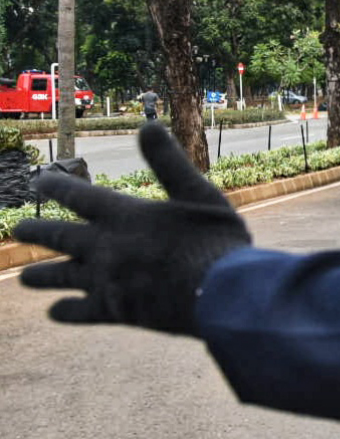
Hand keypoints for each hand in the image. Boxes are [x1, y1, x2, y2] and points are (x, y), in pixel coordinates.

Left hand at [16, 123, 250, 335]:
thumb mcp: (199, 193)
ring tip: (25, 278)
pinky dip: (64, 311)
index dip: (56, 187)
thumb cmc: (215, 240)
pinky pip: (79, 312)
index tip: (39, 182)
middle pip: (58, 236)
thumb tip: (147, 125)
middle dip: (35, 232)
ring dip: (39, 276)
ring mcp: (106, 280)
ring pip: (59, 276)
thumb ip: (169, 162)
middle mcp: (106, 246)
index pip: (77, 196)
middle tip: (18, 230)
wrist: (221, 293)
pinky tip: (54, 311)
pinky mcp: (114, 310)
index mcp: (124, 214)